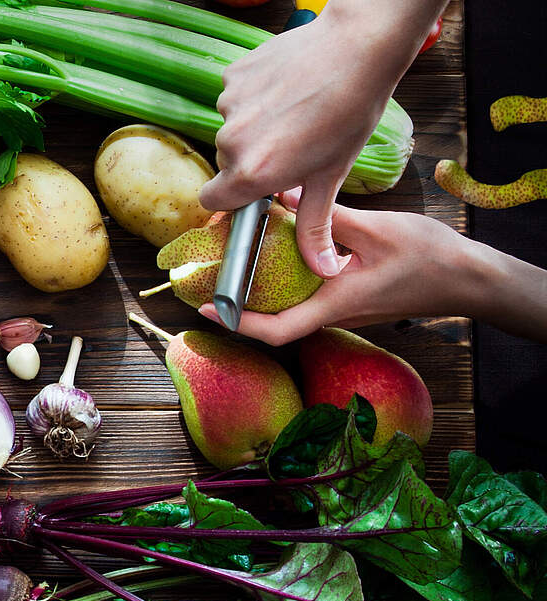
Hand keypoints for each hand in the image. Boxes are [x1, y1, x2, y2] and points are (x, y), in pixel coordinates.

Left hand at [196, 189, 546, 345]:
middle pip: (272, 319)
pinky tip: (272, 249)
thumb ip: (327, 217)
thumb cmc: (428, 257)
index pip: (276, 330)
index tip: (206, 308)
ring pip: (287, 305)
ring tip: (232, 256)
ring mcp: (338, 309)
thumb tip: (282, 197)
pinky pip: (304, 294)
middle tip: (209, 271)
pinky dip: (282, 277)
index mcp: (335, 305)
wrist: (467, 278)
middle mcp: (332, 314)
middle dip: (238, 300)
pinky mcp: (345, 298)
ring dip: (259, 287)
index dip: (237, 323)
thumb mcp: (375, 229)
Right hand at [199, 0, 444, 277]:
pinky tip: (286, 88)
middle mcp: (232, 141)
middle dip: (251, 159)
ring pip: (232, 128)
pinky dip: (255, 95)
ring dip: (254, 126)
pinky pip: (235, 96)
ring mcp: (229, 105)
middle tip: (290, 145)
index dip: (232, 196)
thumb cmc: (351, 111)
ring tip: (293, 111)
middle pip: (226, 162)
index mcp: (252, 173)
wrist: (359, 46)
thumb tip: (322, 270)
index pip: (213, 200)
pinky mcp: (233, 75)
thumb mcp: (331, 176)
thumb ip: (314, 226)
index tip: (255, 188)